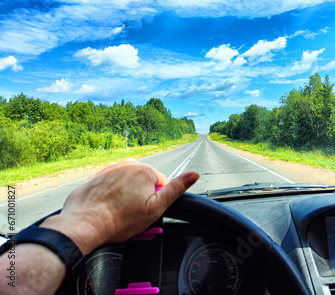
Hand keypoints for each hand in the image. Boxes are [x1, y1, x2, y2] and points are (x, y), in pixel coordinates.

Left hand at [40, 159, 198, 253]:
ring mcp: (110, 169)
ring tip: (119, 213)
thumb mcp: (156, 208)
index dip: (157, 200)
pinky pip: (110, 185)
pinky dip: (110, 195)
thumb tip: (194, 174)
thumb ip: (176, 189)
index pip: (161, 184)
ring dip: (126, 195)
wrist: (84, 224)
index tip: (147, 212)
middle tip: (133, 215)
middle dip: (141, 197)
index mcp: (145, 170)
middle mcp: (127, 165)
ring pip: (126, 183)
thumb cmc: (119, 220)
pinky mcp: (96, 177)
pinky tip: (107, 208)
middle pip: (143, 182)